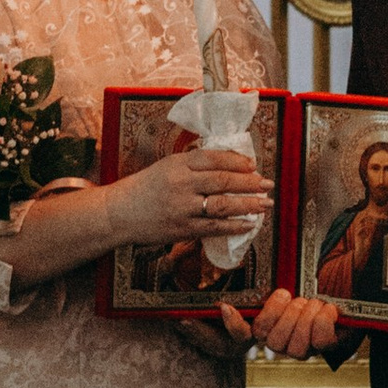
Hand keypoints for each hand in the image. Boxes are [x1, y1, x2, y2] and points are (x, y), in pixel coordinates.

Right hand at [117, 146, 269, 250]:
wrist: (119, 213)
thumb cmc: (145, 188)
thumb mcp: (166, 166)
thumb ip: (192, 163)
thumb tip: (227, 162)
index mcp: (177, 164)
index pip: (213, 158)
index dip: (237, 161)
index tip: (252, 164)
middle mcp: (181, 184)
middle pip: (222, 181)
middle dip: (249, 183)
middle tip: (267, 183)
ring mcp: (182, 208)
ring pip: (222, 205)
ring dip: (248, 205)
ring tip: (265, 204)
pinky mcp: (182, 229)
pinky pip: (214, 227)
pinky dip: (234, 226)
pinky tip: (248, 224)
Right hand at [219, 288, 340, 357]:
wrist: (332, 294)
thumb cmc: (302, 287)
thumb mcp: (280, 280)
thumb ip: (260, 280)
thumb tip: (228, 284)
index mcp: (264, 327)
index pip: (241, 335)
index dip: (233, 324)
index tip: (226, 306)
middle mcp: (280, 343)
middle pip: (271, 339)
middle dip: (284, 313)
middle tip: (293, 297)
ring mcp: (301, 348)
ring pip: (296, 346)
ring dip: (305, 317)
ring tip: (312, 302)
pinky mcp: (324, 346)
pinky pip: (321, 341)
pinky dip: (324, 321)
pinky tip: (326, 308)